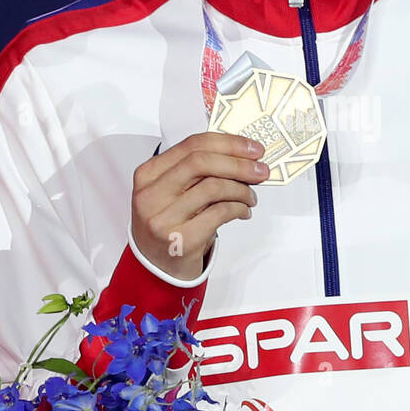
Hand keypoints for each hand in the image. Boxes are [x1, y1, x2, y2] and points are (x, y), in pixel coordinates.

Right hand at [131, 132, 268, 280]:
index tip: (252, 148)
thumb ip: (197, 171)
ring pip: (213, 187)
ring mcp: (163, 219)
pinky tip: (243, 211)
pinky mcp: (181, 240)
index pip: (191, 145)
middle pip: (201, 163)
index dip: (228, 143)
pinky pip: (220, 213)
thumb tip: (240, 155)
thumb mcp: (171, 192)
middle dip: (238, 163)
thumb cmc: (169, 223)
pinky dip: (239, 208)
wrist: (156, 267)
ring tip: (251, 197)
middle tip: (260, 169)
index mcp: (148, 175)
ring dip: (242, 190)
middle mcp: (151, 195)